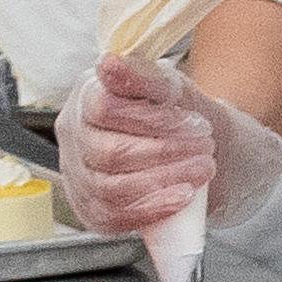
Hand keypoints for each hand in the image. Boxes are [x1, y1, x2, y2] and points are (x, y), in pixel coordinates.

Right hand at [58, 54, 281, 237]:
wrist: (193, 146)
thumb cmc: (174, 111)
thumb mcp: (168, 85)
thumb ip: (143, 75)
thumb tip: (110, 64)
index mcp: (86, 97)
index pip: (103, 109)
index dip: (152, 120)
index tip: (195, 123)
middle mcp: (74, 137)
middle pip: (109, 153)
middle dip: (165, 153)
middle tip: (206, 148)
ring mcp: (78, 175)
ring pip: (110, 188)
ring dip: (164, 181)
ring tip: (202, 169)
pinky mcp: (91, 209)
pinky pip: (112, 217)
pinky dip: (152, 209)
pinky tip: (182, 196)